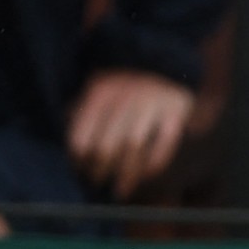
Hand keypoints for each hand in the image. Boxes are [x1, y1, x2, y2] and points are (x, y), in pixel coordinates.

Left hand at [67, 67, 193, 194]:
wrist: (165, 58)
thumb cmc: (123, 82)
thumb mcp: (97, 89)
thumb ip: (82, 113)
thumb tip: (72, 153)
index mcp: (99, 92)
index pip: (81, 138)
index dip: (79, 161)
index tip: (81, 172)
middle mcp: (125, 96)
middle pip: (106, 146)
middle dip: (100, 171)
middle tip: (98, 183)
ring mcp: (153, 103)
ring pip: (134, 147)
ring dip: (126, 174)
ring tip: (120, 190)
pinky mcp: (176, 110)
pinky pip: (164, 144)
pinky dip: (154, 163)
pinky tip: (146, 175)